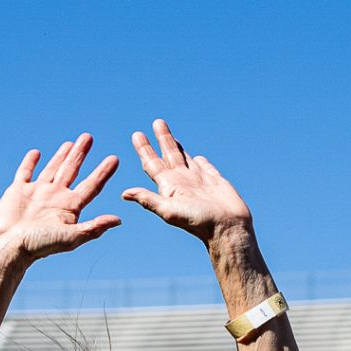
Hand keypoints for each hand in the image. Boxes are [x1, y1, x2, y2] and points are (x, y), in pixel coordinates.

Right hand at [0, 135, 122, 265]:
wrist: (8, 247)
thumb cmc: (39, 245)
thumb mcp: (70, 238)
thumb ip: (93, 227)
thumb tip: (118, 220)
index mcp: (69, 208)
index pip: (91, 186)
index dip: (103, 172)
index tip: (114, 159)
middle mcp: (55, 198)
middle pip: (72, 170)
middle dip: (80, 154)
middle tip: (88, 137)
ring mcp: (37, 193)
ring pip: (52, 169)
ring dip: (61, 156)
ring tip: (70, 143)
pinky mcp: (18, 191)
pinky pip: (25, 172)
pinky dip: (30, 162)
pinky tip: (36, 153)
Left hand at [120, 119, 253, 245]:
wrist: (227, 227)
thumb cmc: (198, 221)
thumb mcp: (169, 210)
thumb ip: (148, 200)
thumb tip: (123, 193)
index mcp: (169, 187)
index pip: (152, 164)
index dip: (145, 149)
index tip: (137, 134)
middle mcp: (182, 181)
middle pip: (167, 155)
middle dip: (161, 139)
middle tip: (156, 122)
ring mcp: (198, 180)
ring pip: (184, 157)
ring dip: (176, 145)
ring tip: (170, 133)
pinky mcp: (215, 180)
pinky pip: (204, 166)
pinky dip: (199, 160)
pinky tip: (197, 156)